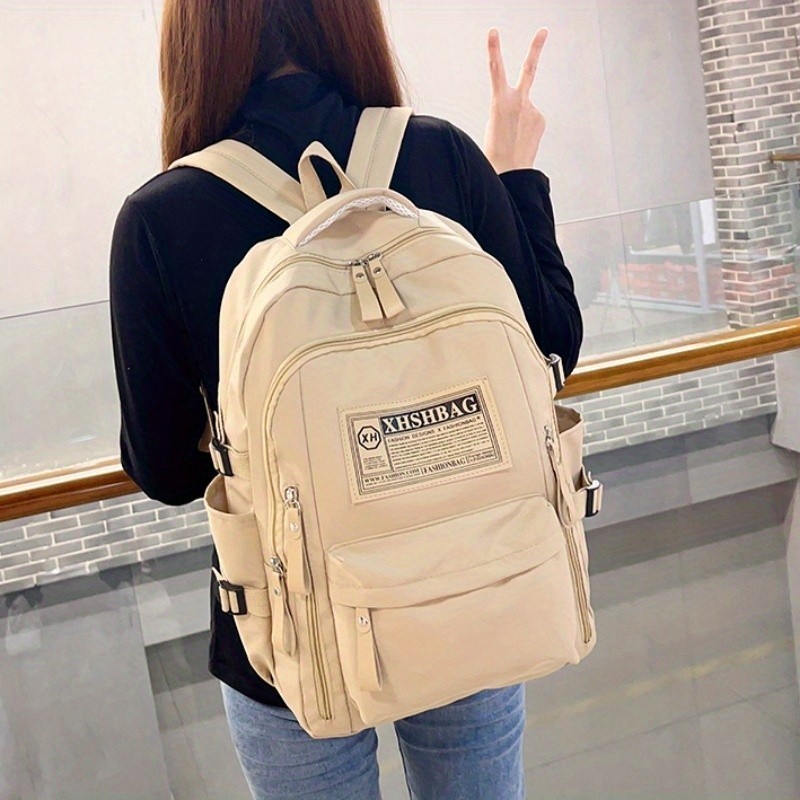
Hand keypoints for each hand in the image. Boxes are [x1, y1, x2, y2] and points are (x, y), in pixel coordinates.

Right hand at [483, 27, 547, 173]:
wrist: (510, 173)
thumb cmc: (496, 153)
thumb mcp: (492, 124)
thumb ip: (505, 107)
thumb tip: (522, 105)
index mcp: (500, 102)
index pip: (495, 70)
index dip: (493, 49)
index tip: (493, 33)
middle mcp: (519, 101)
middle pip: (529, 69)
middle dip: (535, 48)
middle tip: (543, 31)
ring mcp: (533, 110)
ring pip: (525, 107)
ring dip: (518, 119)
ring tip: (512, 137)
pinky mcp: (541, 119)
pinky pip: (532, 117)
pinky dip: (526, 127)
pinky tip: (521, 139)